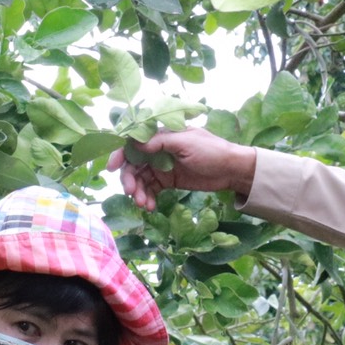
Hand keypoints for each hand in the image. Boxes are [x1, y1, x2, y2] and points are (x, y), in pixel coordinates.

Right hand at [107, 127, 258, 210]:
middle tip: (132, 194)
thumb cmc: (211, 150)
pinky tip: (151, 207)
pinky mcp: (167, 181)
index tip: (112, 169)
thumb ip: (159, 142)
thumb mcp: (186, 142)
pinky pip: (151, 190)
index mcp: (161, 136)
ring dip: (139, 193)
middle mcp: (158, 151)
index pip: (134, 143)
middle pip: (133, 165)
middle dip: (130, 180)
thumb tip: (134, 144)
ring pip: (141, 180)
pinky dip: (148, 198)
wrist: (231, 170)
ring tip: (144, 205)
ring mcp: (162, 167)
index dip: (120, 155)